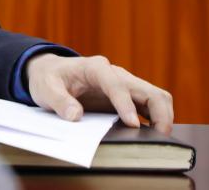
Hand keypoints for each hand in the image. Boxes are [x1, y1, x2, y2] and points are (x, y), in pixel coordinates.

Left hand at [26, 54, 173, 133]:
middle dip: (160, 113)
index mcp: (95, 68)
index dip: (126, 105)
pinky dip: (156, 119)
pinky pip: (149, 106)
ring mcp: (124, 85)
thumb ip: (59, 101)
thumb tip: (74, 115)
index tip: (132, 125)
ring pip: (156, 97)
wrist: (49, 72)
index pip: (117, 84)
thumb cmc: (48, 78)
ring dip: (163, 117)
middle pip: (149, 90)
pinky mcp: (127, 97)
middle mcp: (115, 74)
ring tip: (160, 140)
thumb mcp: (45, 88)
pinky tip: (152, 136)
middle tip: (159, 138)